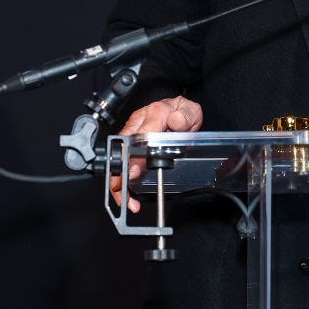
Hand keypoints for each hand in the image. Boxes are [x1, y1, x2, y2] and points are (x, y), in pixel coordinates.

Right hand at [109, 96, 202, 212]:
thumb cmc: (182, 111)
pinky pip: (122, 161)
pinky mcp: (130, 142)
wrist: (179, 109)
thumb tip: (176, 121)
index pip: (139, 137)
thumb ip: (186, 116)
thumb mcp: (191, 111)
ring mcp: (132, 133)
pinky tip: (128, 194)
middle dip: (118, 175)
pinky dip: (122, 179)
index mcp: (154, 114)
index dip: (133, 157)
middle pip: (122, 151)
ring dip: (119, 181)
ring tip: (126, 200)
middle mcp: (138, 123)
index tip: (132, 173)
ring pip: (118, 159)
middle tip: (124, 194)